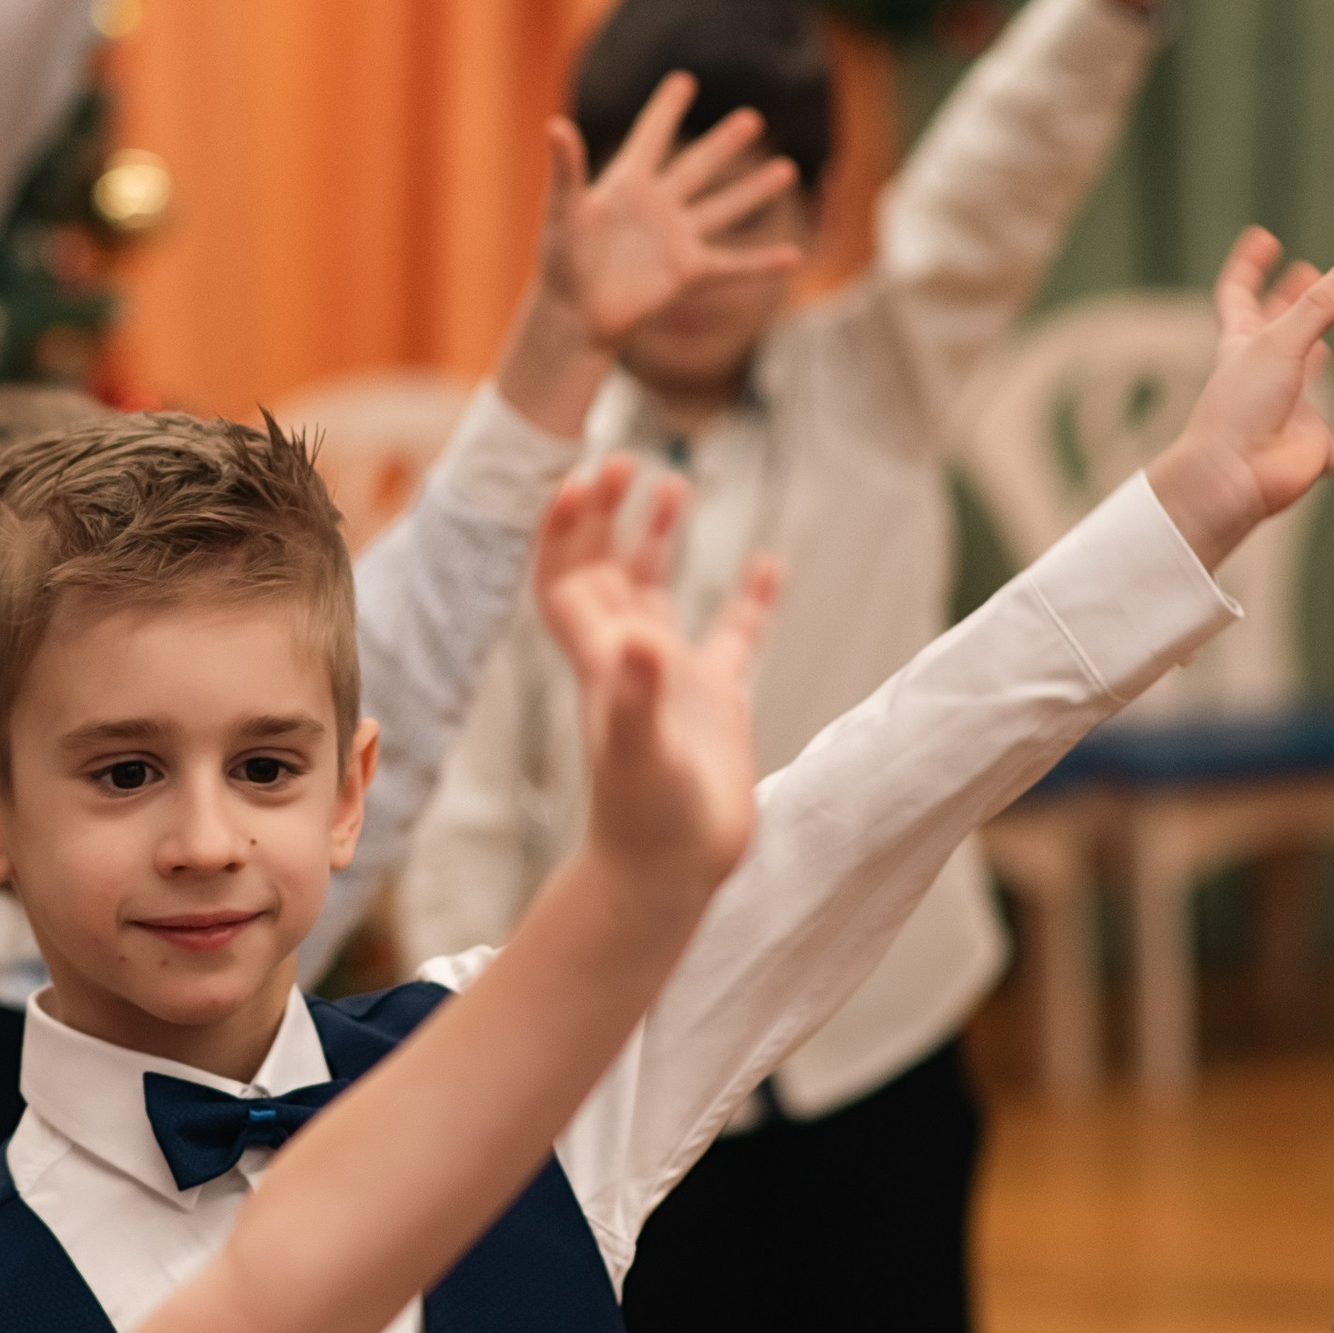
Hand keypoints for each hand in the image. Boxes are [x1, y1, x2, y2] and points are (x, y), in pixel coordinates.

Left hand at [534, 459, 780, 910]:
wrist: (671, 872)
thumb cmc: (647, 818)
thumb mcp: (642, 751)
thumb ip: (638, 693)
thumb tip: (640, 638)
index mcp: (601, 661)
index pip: (567, 581)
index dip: (564, 533)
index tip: (579, 481)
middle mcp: (629, 659)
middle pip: (604, 570)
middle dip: (606, 515)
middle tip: (624, 460)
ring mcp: (672, 677)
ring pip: (656, 591)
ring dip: (657, 538)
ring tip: (675, 482)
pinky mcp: (717, 699)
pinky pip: (733, 634)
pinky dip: (749, 598)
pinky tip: (769, 563)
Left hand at [543, 85, 803, 354]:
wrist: (574, 316)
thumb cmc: (560, 262)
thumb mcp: (563, 211)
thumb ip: (566, 169)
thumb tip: (555, 126)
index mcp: (627, 184)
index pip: (651, 138)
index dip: (666, 110)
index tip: (683, 81)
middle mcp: (658, 207)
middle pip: (698, 166)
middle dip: (724, 143)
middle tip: (752, 119)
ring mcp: (676, 239)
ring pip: (724, 208)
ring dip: (754, 191)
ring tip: (786, 170)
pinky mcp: (688, 273)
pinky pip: (732, 265)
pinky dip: (762, 262)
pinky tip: (792, 255)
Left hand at [1145, 229, 1333, 572]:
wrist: (1231, 478)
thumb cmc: (1240, 410)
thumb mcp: (1280, 345)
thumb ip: (1319, 307)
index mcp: (1243, 347)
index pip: (1239, 295)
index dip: (1249, 265)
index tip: (1262, 238)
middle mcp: (1262, 376)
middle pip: (1274, 330)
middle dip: (1288, 301)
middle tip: (1305, 273)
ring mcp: (1284, 413)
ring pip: (1301, 384)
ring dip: (1311, 364)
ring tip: (1324, 346)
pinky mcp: (1307, 450)